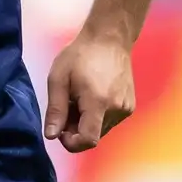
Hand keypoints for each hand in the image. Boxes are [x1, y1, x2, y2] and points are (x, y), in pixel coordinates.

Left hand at [43, 33, 135, 152]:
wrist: (109, 38)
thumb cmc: (79, 55)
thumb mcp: (58, 79)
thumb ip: (55, 110)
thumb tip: (51, 137)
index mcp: (98, 102)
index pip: (88, 140)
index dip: (71, 143)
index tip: (60, 130)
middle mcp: (117, 109)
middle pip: (93, 135)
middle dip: (75, 129)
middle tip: (66, 106)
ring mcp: (126, 109)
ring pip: (100, 130)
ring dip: (86, 122)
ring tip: (78, 98)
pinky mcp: (130, 106)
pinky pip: (109, 121)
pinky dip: (97, 116)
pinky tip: (91, 97)